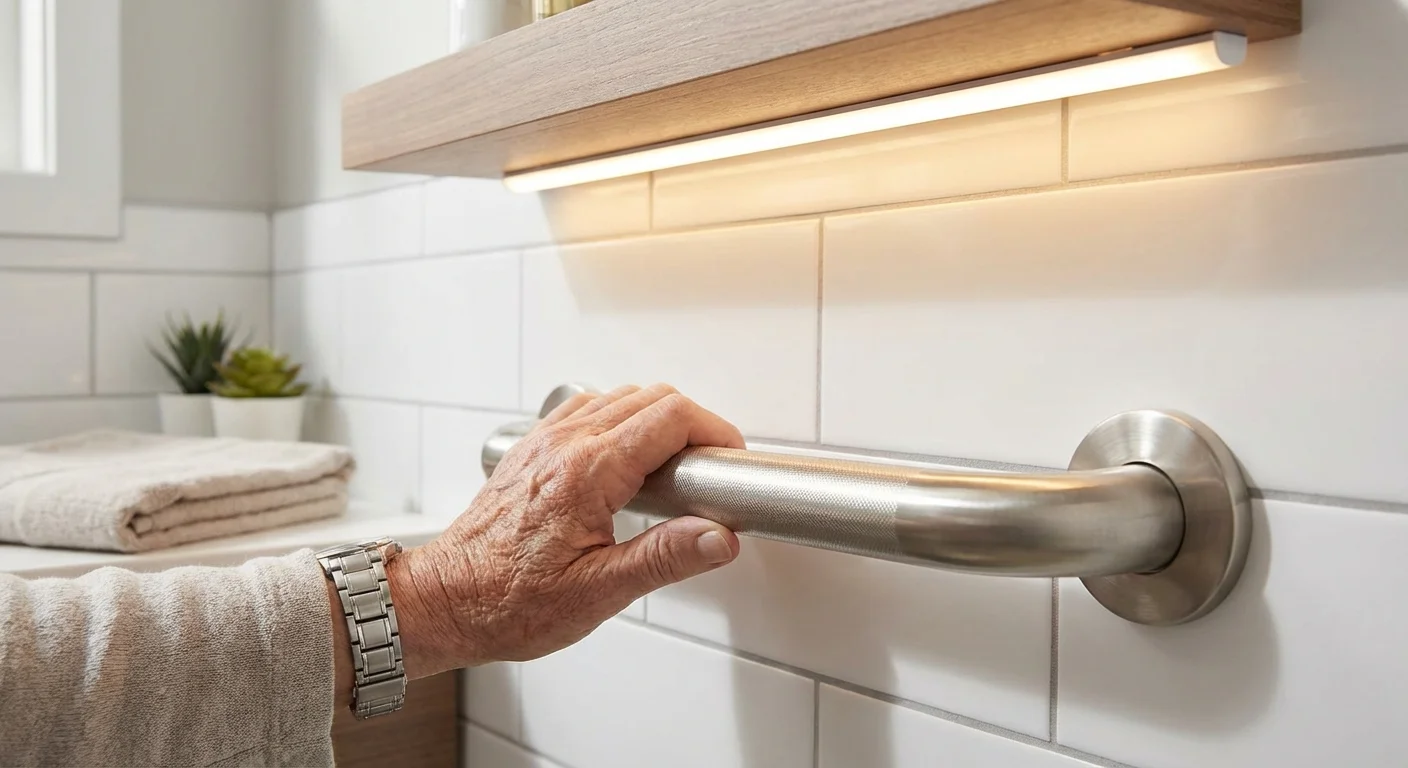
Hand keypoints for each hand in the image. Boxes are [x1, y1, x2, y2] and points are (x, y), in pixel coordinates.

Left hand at [387, 384, 743, 677]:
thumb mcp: (597, 593)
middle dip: (694, 424)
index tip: (729, 460)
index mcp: (586, 473)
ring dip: (659, 419)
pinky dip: (623, 419)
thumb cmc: (507, 602)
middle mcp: (564, 444)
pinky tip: (629, 461)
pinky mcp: (534, 447)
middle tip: (711, 469)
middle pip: (652, 397)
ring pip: (622, 396)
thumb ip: (664, 558)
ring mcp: (546, 440)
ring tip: (676, 470)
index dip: (714, 431)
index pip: (670, 417)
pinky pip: (590, 408)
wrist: (446, 601)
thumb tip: (717, 538)